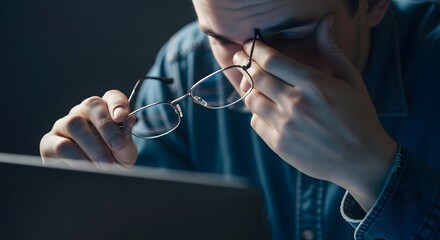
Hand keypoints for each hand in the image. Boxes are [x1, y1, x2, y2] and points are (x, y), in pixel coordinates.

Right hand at [40, 90, 137, 168]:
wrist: (94, 185)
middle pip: (91, 105)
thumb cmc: (113, 163)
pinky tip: (86, 167)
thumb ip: (126, 138)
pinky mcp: (49, 143)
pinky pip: (61, 145)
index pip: (111, 97)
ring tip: (105, 163)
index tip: (122, 116)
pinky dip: (76, 157)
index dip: (117, 103)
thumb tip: (129, 120)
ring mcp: (63, 126)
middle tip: (116, 144)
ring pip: (74, 122)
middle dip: (106, 125)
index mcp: (104, 112)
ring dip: (92, 145)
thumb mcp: (124, 153)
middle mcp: (82, 113)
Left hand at [233, 15, 396, 209]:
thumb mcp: (351, 80)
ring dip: (250, 89)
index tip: (249, 44)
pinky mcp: (279, 145)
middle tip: (241, 57)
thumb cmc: (359, 117)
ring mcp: (285, 126)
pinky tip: (267, 111)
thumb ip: (331, 50)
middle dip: (245, 63)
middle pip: (257, 77)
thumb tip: (325, 21)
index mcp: (313, 84)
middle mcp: (295, 103)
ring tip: (255, 85)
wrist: (362, 160)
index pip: (271, 59)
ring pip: (252, 100)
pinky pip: (256, 123)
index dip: (256, 49)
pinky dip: (257, 114)